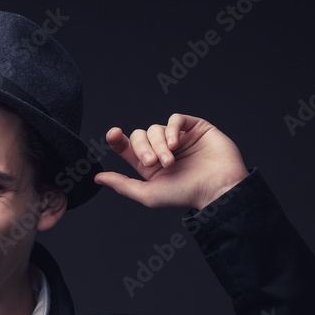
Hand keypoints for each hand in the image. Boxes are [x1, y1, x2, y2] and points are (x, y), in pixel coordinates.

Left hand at [94, 113, 247, 208]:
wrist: (217, 189)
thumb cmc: (185, 195)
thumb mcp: (148, 194)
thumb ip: (122, 185)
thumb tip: (97, 178)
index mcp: (149, 165)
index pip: (127, 147)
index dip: (117, 139)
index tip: (113, 134)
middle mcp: (161, 150)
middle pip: (139, 136)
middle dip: (143, 148)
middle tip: (155, 163)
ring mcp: (178, 137)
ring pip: (156, 128)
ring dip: (159, 144)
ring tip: (171, 160)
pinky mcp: (195, 128)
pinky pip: (175, 119)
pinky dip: (171, 129)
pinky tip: (176, 143)